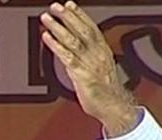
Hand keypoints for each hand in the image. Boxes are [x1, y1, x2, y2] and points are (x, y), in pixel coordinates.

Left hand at [41, 1, 138, 136]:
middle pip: (82, 30)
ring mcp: (90, 64)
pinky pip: (67, 57)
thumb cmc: (106, 92)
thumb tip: (75, 50)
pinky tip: (46, 37)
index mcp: (103, 51)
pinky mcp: (82, 75)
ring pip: (73, 41)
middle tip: (55, 6)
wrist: (115, 108)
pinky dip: (56, 45)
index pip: (91, 28)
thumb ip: (88, 58)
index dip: (80, 15)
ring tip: (46, 18)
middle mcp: (97, 54)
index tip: (70, 4)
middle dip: (68, 16)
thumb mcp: (99, 69)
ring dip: (58, 27)